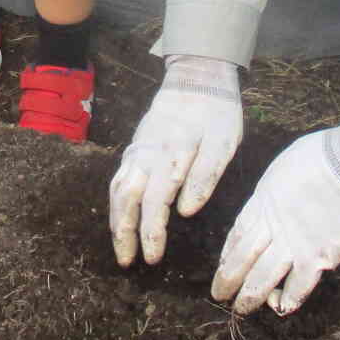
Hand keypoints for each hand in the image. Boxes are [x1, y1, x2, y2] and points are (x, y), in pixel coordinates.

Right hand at [109, 55, 242, 266]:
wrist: (197, 76)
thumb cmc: (217, 113)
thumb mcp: (223, 142)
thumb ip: (205, 176)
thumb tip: (185, 211)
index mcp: (170, 156)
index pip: (155, 203)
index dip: (151, 233)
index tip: (152, 259)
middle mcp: (146, 154)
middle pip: (125, 199)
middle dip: (123, 233)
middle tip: (127, 262)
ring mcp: (136, 149)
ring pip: (117, 189)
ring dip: (115, 220)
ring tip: (121, 247)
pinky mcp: (135, 146)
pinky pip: (118, 178)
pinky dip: (115, 201)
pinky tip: (120, 216)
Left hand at [211, 129, 339, 316]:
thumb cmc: (325, 156)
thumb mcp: (284, 168)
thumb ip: (275, 190)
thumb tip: (276, 198)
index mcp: (262, 202)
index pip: (237, 234)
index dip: (227, 253)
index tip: (222, 265)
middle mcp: (271, 227)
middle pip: (241, 260)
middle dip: (228, 280)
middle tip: (219, 295)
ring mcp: (293, 245)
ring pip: (261, 279)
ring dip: (249, 297)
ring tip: (241, 309)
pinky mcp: (317, 259)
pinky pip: (297, 288)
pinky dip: (288, 300)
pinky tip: (282, 306)